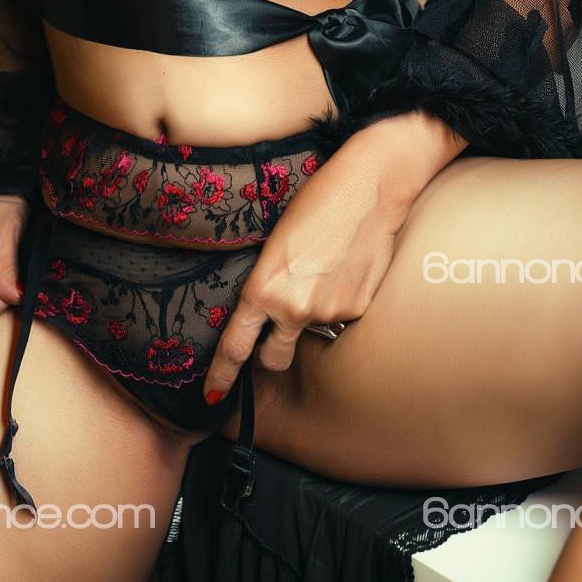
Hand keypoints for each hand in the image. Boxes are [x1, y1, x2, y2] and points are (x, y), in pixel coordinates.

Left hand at [200, 130, 409, 404]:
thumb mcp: (276, 241)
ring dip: (312, 314)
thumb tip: (269, 306)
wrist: (371, 187)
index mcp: (263, 288)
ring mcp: (329, 312)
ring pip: (312, 331)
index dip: (221, 375)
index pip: (235, 346)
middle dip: (271, 353)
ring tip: (324, 268)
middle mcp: (294, 309)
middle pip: (273, 358)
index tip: (211, 394)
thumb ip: (268, 282)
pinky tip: (346, 266)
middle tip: (275, 330)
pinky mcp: (358, 308)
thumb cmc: (318, 201)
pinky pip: (341, 315)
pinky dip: (340, 299)